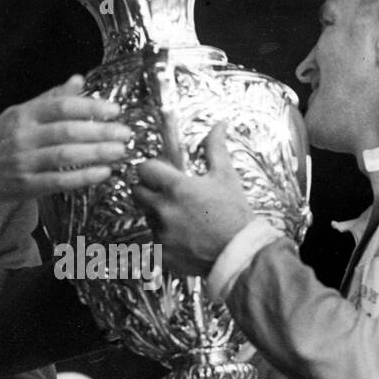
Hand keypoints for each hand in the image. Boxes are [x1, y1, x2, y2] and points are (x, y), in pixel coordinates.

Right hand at [0, 77, 128, 208]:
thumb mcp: (19, 112)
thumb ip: (51, 98)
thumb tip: (79, 80)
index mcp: (24, 114)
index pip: (62, 106)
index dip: (91, 107)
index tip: (114, 110)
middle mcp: (24, 136)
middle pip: (68, 131)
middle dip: (101, 132)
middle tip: (125, 133)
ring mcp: (25, 162)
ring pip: (66, 156)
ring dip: (97, 154)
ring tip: (120, 151)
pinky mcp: (27, 185)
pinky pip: (59, 181)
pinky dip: (83, 177)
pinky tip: (103, 173)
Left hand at [133, 122, 255, 275]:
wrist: (241, 254)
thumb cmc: (235, 214)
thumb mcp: (226, 176)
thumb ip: (216, 148)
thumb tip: (219, 124)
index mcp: (176, 187)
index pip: (143, 169)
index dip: (151, 168)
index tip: (161, 173)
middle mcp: (163, 209)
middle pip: (136, 192)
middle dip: (148, 189)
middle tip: (167, 193)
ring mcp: (160, 233)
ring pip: (146, 216)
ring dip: (157, 213)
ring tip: (183, 217)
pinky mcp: (161, 253)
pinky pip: (154, 239)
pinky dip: (165, 237)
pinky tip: (185, 236)